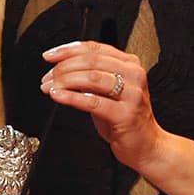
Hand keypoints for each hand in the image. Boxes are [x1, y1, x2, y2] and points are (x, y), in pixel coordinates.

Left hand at [40, 40, 164, 169]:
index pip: (95, 48)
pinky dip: (71, 97)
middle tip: (47, 76)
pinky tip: (58, 96)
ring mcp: (132, 94)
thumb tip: (60, 67)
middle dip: (63, 67)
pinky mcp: (126, 114)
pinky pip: (93, 102)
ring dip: (64, 81)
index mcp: (130, 64)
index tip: (50, 55)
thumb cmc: (124, 118)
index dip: (69, 50)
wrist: (147, 146)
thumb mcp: (109, 91)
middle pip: (92, 61)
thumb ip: (92, 76)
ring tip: (49, 87)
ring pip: (92, 78)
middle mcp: (134, 75)